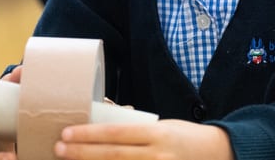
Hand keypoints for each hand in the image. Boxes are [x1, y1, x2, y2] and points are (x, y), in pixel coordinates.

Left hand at [53, 119, 233, 159]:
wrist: (217, 155)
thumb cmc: (182, 138)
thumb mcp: (160, 126)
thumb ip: (134, 128)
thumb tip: (101, 118)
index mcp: (156, 134)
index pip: (116, 134)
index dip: (89, 135)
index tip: (66, 134)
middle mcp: (158, 155)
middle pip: (112, 156)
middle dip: (82, 153)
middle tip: (58, 149)